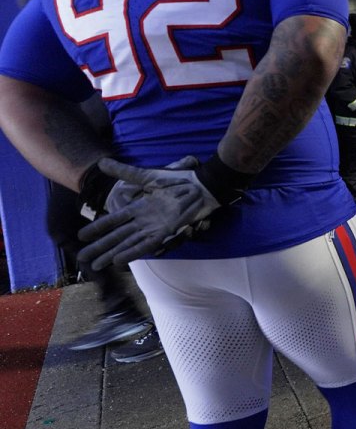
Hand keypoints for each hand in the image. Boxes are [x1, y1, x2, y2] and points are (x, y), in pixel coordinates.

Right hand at [77, 157, 220, 269]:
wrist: (201, 186)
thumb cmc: (178, 180)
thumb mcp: (147, 176)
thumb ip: (124, 171)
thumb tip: (102, 163)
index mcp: (137, 208)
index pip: (113, 220)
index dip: (98, 228)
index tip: (81, 235)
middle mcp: (142, 220)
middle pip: (116, 236)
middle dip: (100, 248)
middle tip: (83, 259)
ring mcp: (153, 227)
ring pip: (127, 244)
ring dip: (112, 254)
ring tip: (97, 265)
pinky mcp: (165, 232)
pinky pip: (145, 244)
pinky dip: (133, 252)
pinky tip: (119, 260)